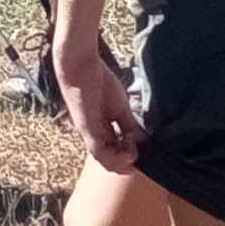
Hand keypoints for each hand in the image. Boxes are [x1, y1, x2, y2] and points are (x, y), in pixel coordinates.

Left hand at [56, 36, 143, 172]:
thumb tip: (143, 141)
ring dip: (124, 159)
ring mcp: (89, 133)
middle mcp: (95, 136)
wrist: (81, 64)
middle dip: (129, 160)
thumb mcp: (121, 107)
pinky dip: (116, 153)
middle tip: (141, 149)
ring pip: (105, 160)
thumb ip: (130, 124)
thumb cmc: (99, 82)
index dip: (132, 155)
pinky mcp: (86, 127)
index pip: (116, 153)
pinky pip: (98, 151)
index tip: (143, 146)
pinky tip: (128, 139)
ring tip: (134, 146)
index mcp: (102, 131)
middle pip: (111, 161)